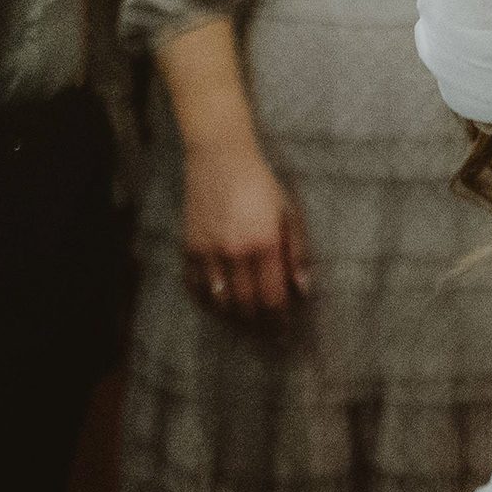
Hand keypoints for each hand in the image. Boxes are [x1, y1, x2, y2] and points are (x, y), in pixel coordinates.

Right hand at [181, 135, 313, 318]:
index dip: (279, 318)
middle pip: (246, 305)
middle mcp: (235, 252)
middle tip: (266, 333)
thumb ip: (296, 252)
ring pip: (220, 302)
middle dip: (258, 324)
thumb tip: (302, 288)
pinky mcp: (189, 247)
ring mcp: (209, 252)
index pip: (272, 297)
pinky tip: (216, 308)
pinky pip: (194, 288)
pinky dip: (206, 303)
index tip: (284, 327)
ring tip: (244, 324)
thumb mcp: (288, 213)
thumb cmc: (260, 184)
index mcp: (264, 243)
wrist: (220, 158)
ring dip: (233, 318)